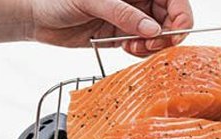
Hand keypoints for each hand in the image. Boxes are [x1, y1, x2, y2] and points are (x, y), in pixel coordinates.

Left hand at [29, 0, 192, 55]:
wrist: (38, 17)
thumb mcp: (93, 0)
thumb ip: (123, 14)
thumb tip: (151, 29)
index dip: (181, 16)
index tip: (174, 32)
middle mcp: (139, 0)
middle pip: (172, 19)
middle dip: (168, 35)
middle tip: (152, 44)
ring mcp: (132, 18)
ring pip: (160, 35)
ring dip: (154, 46)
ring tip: (135, 46)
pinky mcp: (124, 35)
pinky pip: (144, 46)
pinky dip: (142, 52)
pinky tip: (128, 48)